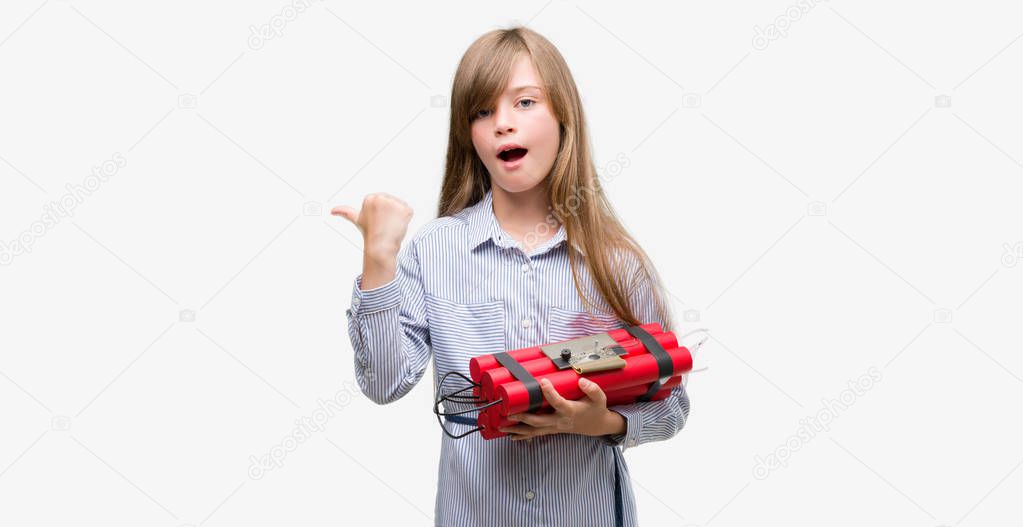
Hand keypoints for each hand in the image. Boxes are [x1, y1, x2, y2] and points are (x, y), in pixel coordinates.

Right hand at [332, 193, 412, 257]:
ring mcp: (394, 203)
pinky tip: (398, 225)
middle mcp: (381, 198)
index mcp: (370, 198)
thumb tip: (333, 210)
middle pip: (391, 202)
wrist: (380, 247)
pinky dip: (405, 219)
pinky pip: (408, 211)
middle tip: (383, 224)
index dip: (380, 212)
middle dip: (389, 213)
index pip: (381, 201)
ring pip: (399, 207)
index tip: (376, 220)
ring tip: (390, 225)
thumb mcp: (356, 220)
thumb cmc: (369, 234)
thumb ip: (345, 211)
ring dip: (397, 216)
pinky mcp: (405, 209)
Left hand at [499, 378, 625, 440]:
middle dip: (523, 418)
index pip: (557, 402)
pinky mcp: (552, 429)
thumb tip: (582, 381)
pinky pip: (536, 434)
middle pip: (539, 421)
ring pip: (534, 430)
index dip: (549, 392)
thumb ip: (592, 389)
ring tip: (502, 426)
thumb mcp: (599, 398)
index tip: (542, 381)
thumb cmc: (596, 409)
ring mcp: (555, 427)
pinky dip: (523, 436)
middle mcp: (560, 421)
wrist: (597, 425)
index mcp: (570, 411)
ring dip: (517, 430)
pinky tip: (511, 436)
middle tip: (509, 413)